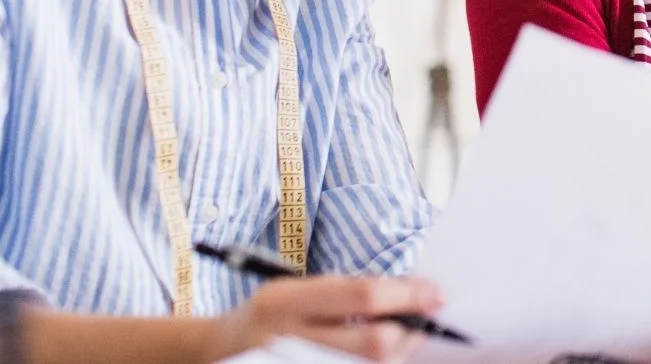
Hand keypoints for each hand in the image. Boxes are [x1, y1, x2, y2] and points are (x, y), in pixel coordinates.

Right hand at [210, 275, 445, 362]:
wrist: (212, 355)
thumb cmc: (266, 319)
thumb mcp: (291, 295)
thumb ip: (340, 296)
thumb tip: (407, 296)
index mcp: (283, 301)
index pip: (361, 296)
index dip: (407, 296)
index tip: (437, 294)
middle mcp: (285, 338)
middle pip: (372, 344)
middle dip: (409, 334)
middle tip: (428, 323)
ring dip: (397, 356)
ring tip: (401, 341)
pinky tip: (379, 356)